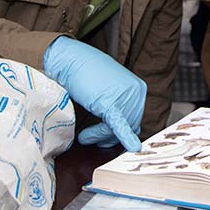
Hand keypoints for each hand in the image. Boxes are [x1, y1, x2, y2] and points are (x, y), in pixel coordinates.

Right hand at [43, 37, 146, 151]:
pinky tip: (133, 148)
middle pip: (129, 125)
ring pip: (118, 129)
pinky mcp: (110, 103)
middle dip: (107, 135)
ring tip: (83, 135)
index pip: (135, 118)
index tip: (103, 137)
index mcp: (138, 88)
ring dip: (99, 135)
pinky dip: (125, 137)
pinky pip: (119, 124)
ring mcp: (125, 97)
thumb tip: (125, 135)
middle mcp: (136, 92)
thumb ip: (119, 107)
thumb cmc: (86, 75)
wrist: (71, 60)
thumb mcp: (109, 90)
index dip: (119, 131)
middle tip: (88, 137)